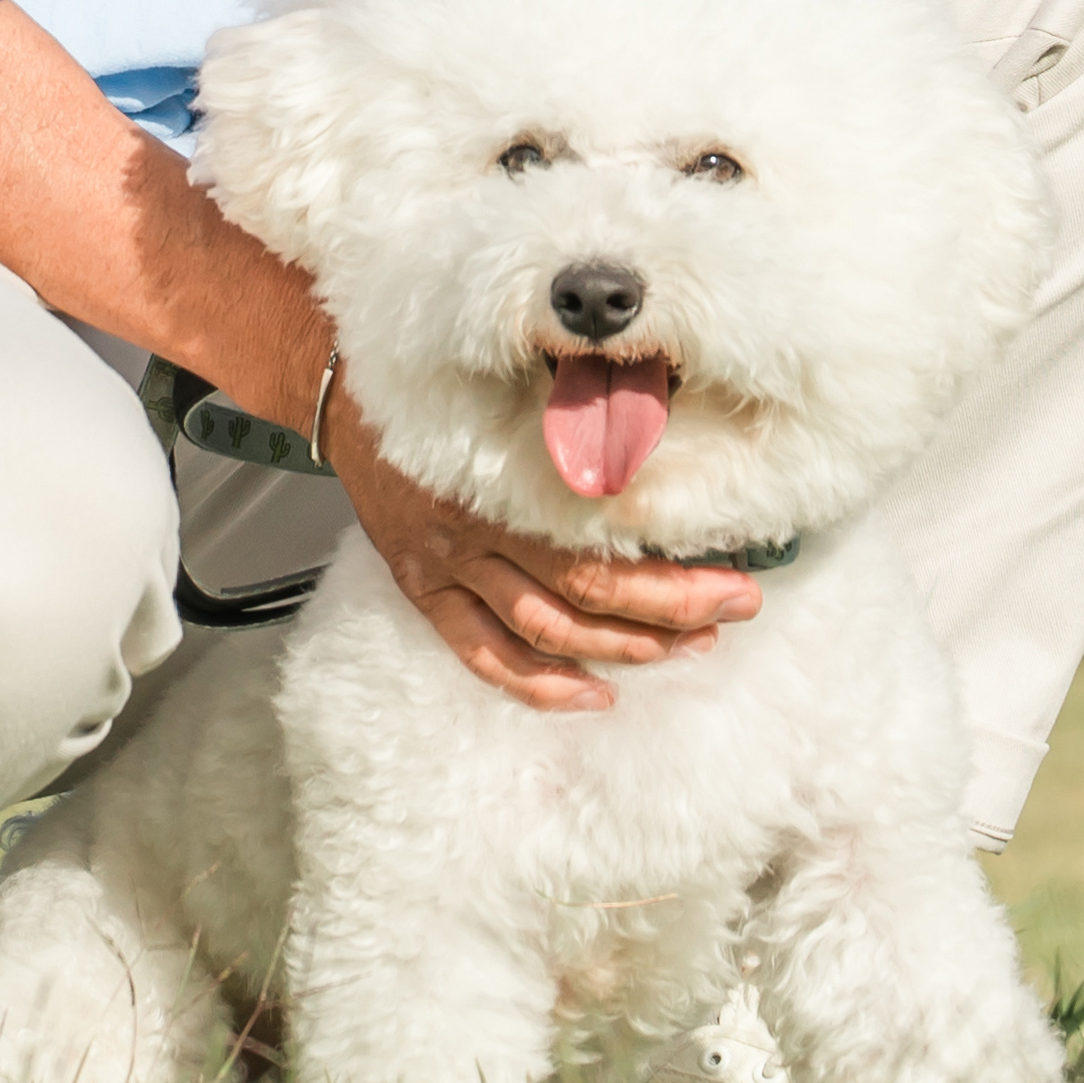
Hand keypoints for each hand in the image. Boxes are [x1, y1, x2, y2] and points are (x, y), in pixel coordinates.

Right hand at [328, 383, 759, 713]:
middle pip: (585, 595)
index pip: (605, 551)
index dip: (677, 579)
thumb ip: (573, 426)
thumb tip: (662, 449)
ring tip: (680, 649)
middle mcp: (476, 532)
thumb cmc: (441, 388)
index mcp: (506, 481)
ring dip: (618, 649)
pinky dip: (537, 683)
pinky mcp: (425, 587)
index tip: (738, 580)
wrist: (344, 395)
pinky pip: (481, 652)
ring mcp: (447, 566)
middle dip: (669, 614)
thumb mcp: (511, 390)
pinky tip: (590, 693)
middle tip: (731, 613)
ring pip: (542, 631)